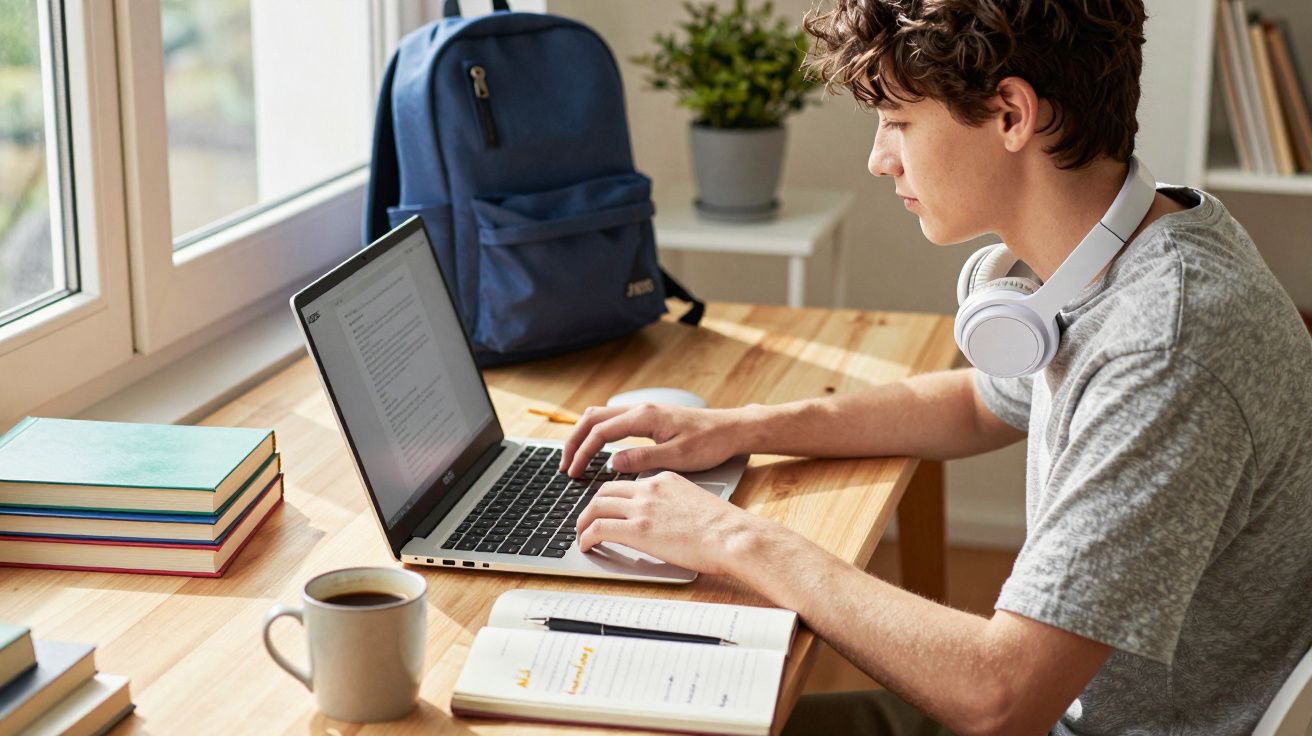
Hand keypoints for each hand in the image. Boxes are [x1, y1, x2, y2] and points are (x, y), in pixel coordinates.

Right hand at [560, 403, 756, 476]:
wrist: (731, 429)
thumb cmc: (710, 443)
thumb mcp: (678, 457)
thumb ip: (643, 459)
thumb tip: (612, 462)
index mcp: (644, 417)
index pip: (600, 432)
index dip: (583, 453)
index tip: (573, 473)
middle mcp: (640, 409)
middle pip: (592, 419)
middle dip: (574, 441)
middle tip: (564, 465)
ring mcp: (644, 411)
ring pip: (600, 416)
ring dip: (584, 435)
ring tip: (575, 458)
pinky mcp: (649, 417)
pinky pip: (613, 420)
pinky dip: (597, 432)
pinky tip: (597, 449)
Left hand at [574, 472, 760, 575]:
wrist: (733, 536)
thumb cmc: (725, 528)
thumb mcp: (696, 503)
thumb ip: (676, 506)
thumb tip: (668, 523)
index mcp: (665, 479)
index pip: (628, 484)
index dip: (613, 497)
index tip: (609, 509)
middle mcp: (649, 489)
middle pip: (605, 490)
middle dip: (592, 506)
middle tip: (587, 520)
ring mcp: (641, 508)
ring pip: (595, 507)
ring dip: (583, 522)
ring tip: (581, 535)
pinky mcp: (636, 530)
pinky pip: (598, 528)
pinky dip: (586, 537)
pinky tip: (586, 546)